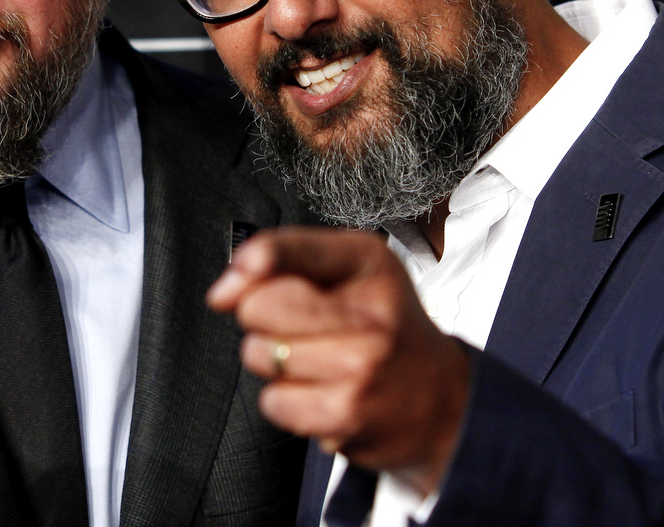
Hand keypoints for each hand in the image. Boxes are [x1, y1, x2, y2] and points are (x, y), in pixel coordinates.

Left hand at [206, 227, 467, 495]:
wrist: (443, 400)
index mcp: (367, 262)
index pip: (290, 249)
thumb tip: (220, 294)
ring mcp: (360, 366)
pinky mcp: (347, 414)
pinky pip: (273, 402)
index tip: (246, 273)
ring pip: (261, 356)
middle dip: (263, 319)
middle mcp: (370, 312)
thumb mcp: (350, 270)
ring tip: (317, 361)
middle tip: (301, 328)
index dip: (255, 262)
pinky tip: (322, 392)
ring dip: (275, 363)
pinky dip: (287, 402)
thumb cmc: (387, 327)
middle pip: (258, 306)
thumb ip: (281, 262)